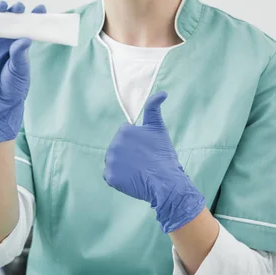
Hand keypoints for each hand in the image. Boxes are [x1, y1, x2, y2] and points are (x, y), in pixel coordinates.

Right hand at [0, 0, 45, 142]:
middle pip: (10, 19)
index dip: (35, 15)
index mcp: (20, 42)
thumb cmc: (13, 85)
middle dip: (14, 10)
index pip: (29, 25)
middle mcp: (6, 39)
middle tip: (19, 7)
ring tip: (1, 6)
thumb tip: (24, 39)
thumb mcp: (20, 70)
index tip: (42, 8)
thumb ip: (20, 54)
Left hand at [103, 91, 205, 232]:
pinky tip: (132, 178)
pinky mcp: (110, 177)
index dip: (136, 143)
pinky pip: (111, 175)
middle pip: (118, 148)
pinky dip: (119, 178)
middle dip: (129, 153)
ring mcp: (111, 161)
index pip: (125, 135)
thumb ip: (154, 108)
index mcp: (123, 131)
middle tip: (143, 161)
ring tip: (138, 170)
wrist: (165, 181)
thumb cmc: (163, 154)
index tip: (146, 150)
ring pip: (114, 161)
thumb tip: (162, 92)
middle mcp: (113, 145)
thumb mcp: (159, 128)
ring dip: (123, 165)